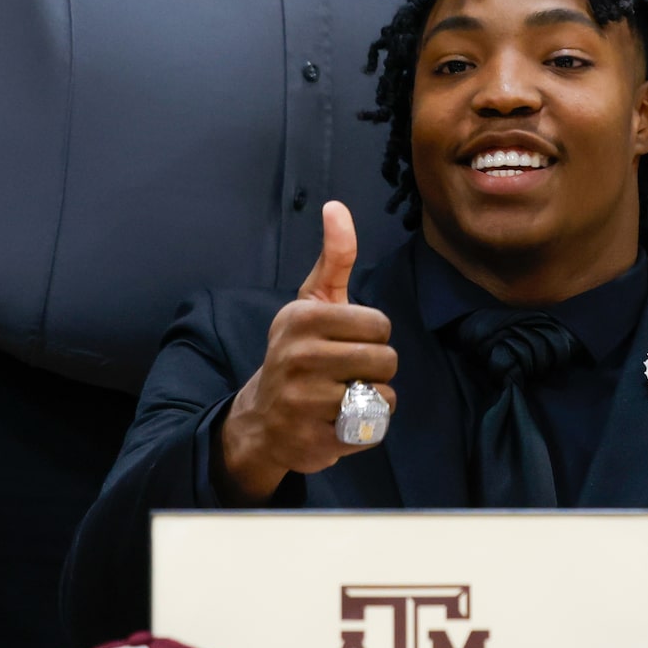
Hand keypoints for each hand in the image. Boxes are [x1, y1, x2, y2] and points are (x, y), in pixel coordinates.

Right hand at [217, 202, 398, 503]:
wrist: (261, 420)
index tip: (346, 341)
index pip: (380, 324)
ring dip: (373, 399)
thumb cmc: (298, 352)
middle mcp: (297, 357)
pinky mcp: (314, 440)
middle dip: (376, 368)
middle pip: (386, 359)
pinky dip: (365, 428)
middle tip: (346, 372)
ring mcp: (302, 402)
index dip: (373, 335)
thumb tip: (336, 207)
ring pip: (383, 395)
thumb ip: (334, 257)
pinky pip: (372, 429)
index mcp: (302, 319)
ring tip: (342, 396)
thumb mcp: (312, 302)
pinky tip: (338, 422)